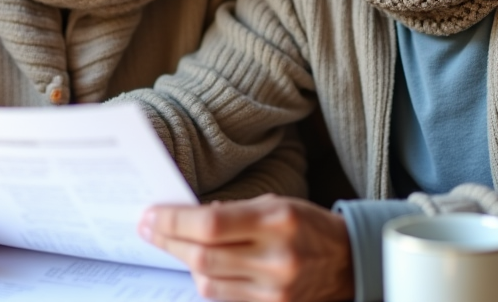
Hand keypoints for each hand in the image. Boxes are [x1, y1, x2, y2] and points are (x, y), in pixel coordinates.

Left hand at [139, 194, 353, 301]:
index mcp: (277, 221)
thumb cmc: (308, 225)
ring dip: (184, 262)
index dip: (174, 222)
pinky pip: (224, 298)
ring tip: (172, 244)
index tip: (151, 215)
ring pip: (208, 281)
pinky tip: (199, 265)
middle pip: (203, 256)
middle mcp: (275, 258)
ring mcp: (274, 289)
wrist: (349, 262)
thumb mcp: (276, 204)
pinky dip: (206, 280)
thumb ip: (234, 213)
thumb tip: (189, 219)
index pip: (211, 225)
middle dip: (168, 241)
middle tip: (147, 228)